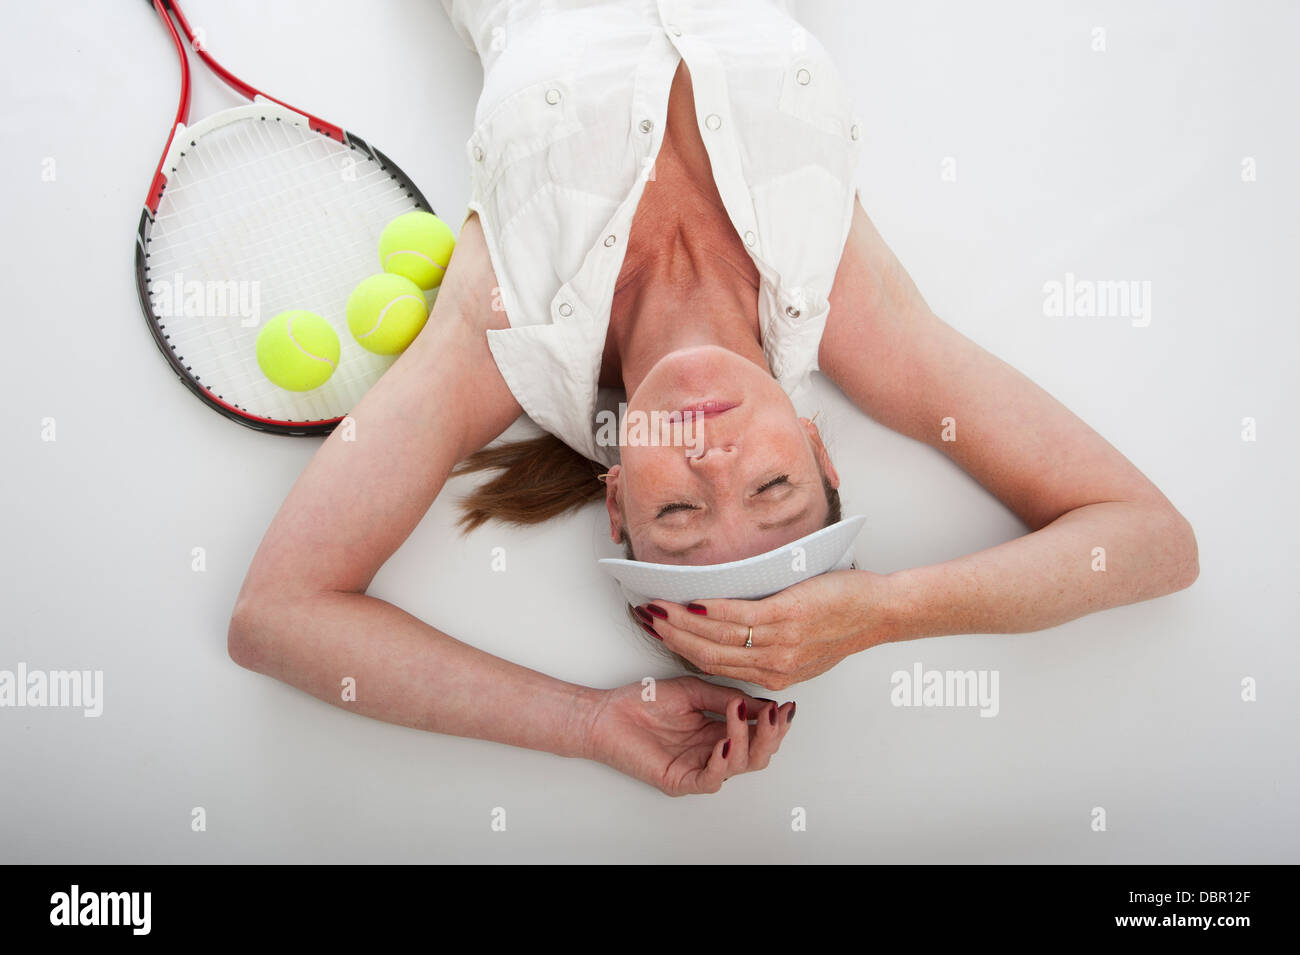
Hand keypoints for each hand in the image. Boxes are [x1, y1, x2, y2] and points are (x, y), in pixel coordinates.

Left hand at [586, 677, 794, 795]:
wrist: (606, 714)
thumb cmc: (643, 701)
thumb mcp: (694, 690)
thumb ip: (726, 698)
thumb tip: (764, 704)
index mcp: (719, 731)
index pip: (758, 733)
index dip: (776, 722)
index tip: (787, 705)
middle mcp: (713, 752)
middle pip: (758, 755)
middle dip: (772, 735)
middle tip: (776, 715)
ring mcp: (698, 768)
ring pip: (740, 766)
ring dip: (747, 739)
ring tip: (739, 714)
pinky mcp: (680, 780)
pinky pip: (711, 780)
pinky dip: (723, 761)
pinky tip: (725, 741)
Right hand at [636, 569, 894, 689]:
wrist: (880, 612)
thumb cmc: (844, 623)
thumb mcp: (804, 650)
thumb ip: (771, 649)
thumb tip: (737, 630)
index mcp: (774, 676)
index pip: (717, 667)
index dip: (682, 653)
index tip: (660, 635)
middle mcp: (773, 665)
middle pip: (708, 655)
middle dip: (672, 638)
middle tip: (645, 620)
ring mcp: (779, 642)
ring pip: (718, 636)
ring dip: (682, 622)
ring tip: (658, 608)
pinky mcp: (786, 616)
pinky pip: (738, 615)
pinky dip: (710, 609)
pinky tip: (691, 600)